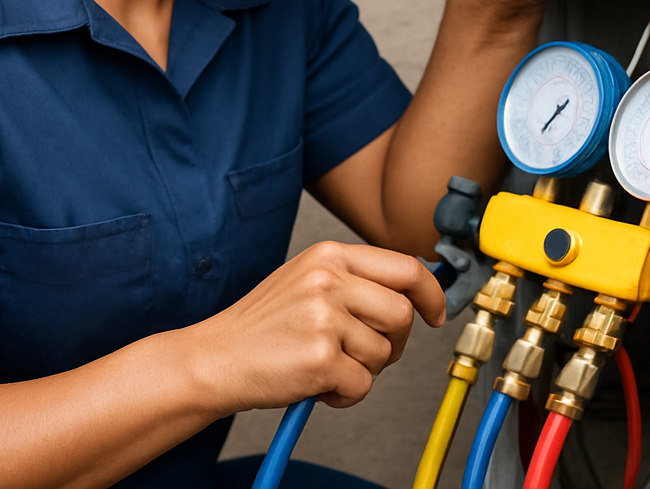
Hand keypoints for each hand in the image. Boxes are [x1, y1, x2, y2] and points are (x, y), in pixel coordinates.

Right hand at [195, 242, 444, 412]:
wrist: (214, 357)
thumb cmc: (261, 324)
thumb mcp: (307, 279)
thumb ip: (354, 279)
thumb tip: (411, 290)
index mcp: (329, 254)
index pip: (404, 266)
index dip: (430, 293)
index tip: (435, 313)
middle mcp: (328, 279)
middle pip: (401, 313)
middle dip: (393, 341)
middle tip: (365, 352)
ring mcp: (324, 318)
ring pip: (383, 353)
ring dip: (362, 369)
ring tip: (328, 364)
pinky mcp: (319, 359)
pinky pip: (362, 386)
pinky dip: (344, 394)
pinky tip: (317, 383)